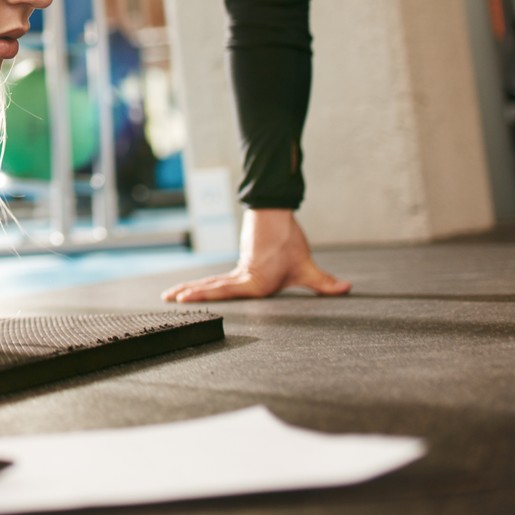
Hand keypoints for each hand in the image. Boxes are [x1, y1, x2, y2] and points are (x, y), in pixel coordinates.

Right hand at [160, 208, 350, 302]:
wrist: (276, 216)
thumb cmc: (288, 241)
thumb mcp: (306, 266)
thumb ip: (324, 282)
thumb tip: (346, 289)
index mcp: (255, 282)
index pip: (225, 291)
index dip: (203, 295)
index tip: (184, 297)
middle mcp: (243, 278)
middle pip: (211, 288)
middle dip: (190, 294)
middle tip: (168, 298)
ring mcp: (239, 273)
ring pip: (210, 284)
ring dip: (190, 288)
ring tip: (170, 295)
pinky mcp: (240, 268)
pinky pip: (217, 281)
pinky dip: (202, 286)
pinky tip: (191, 289)